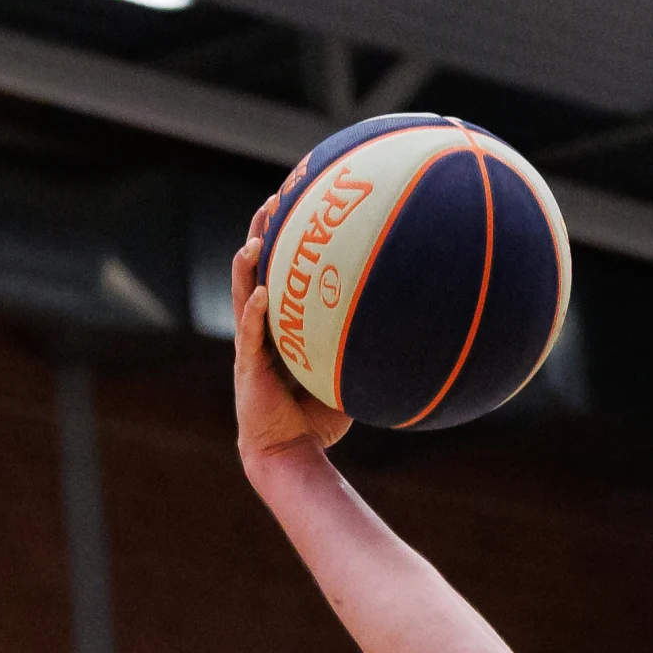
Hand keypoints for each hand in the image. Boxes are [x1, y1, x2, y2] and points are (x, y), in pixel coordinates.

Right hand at [232, 203, 352, 468]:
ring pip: (243, 294)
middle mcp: (261, 328)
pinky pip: (249, 335)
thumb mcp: (346, 372)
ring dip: (247, 266)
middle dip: (262, 233)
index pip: (280, 271)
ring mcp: (250, 346)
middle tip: (274, 199)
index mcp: (281, 324)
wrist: (289, 453)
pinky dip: (253, 312)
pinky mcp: (247, 367)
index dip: (285, 238)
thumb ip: (363, 346)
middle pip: (257, 269)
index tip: (299, 201)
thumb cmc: (318, 417)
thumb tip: (409, 324)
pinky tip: (260, 293)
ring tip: (254, 241)